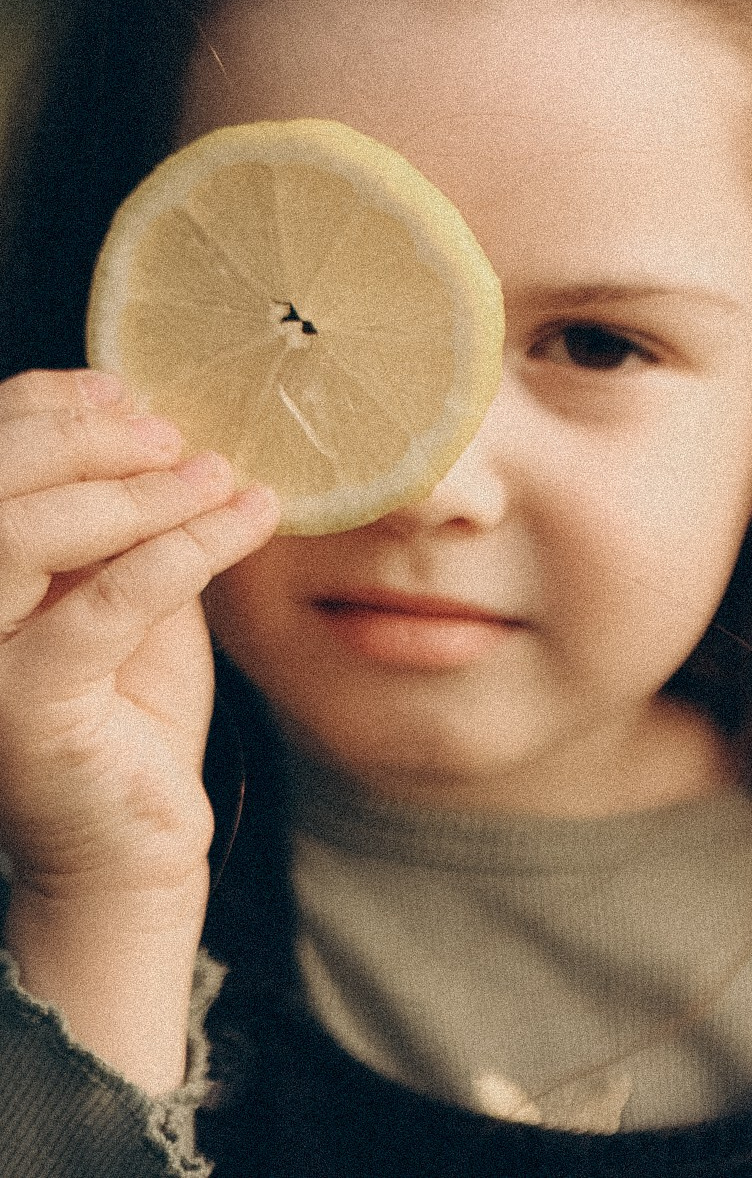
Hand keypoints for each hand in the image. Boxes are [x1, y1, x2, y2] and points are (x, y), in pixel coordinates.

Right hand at [0, 367, 279, 906]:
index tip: (125, 388)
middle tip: (173, 434)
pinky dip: (186, 549)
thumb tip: (163, 429)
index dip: (45, 406)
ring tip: (216, 473)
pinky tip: (247, 520)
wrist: (136, 840)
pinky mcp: (26, 709)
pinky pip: (109, 604)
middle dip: (86, 439)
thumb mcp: (125, 587)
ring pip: (29, 536)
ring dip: (137, 492)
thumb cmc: (131, 707)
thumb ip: (123, 520)